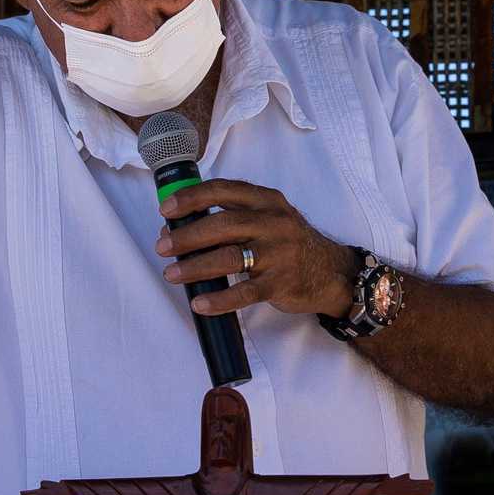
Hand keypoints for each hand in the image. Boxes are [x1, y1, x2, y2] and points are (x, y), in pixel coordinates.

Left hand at [155, 179, 354, 318]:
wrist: (331, 272)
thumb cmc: (287, 244)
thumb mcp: (267, 219)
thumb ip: (229, 218)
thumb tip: (177, 228)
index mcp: (266, 201)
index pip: (224, 191)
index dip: (191, 198)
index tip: (166, 209)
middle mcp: (274, 222)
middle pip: (222, 225)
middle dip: (187, 236)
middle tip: (162, 247)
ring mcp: (279, 253)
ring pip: (230, 257)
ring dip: (195, 266)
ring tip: (172, 274)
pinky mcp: (281, 282)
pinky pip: (245, 292)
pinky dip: (219, 299)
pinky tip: (200, 303)